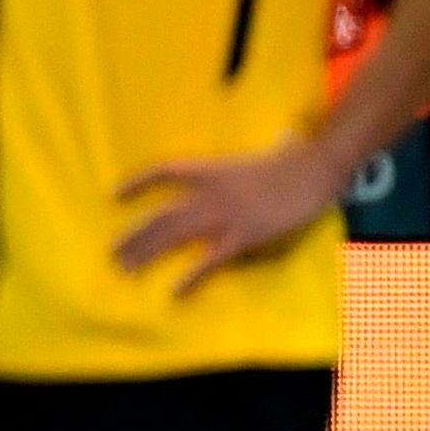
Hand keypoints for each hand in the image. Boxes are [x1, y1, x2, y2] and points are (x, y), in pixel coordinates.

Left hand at [113, 141, 354, 292]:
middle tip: (113, 255)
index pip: (164, 173)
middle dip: (135, 237)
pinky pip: (210, 262)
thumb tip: (286, 138)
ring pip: (174, 237)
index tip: (114, 196)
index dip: (138, 184)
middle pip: (162, 216)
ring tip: (124, 269)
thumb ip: (269, 147)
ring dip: (147, 254)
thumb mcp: (274, 148)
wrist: (316, 169)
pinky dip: (191, 278)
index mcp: (212, 169)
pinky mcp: (243, 237)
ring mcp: (224, 216)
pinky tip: (174, 292)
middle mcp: (210, 193)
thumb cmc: (297, 157)